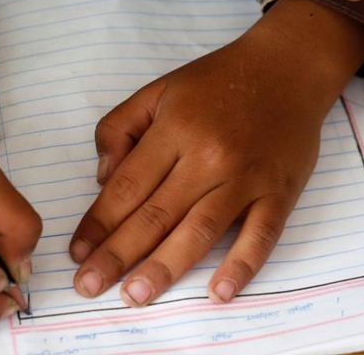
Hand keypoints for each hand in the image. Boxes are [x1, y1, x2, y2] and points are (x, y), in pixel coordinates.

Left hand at [69, 0, 363, 305]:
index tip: (76, 252)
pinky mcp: (280, 193)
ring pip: (200, 231)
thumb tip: (102, 180)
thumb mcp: (157, 90)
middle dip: (117, 255)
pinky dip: (241, 265)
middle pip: (155, 215)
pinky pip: (261, 235)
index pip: (126, 187)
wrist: (287, 68)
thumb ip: (119, 129)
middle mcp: (208, 157)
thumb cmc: (216, 81)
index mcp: (175, 130)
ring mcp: (247, 178)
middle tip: (88, 286)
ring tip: (135, 295)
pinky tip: (218, 292)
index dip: (98, 223)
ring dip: (164, 267)